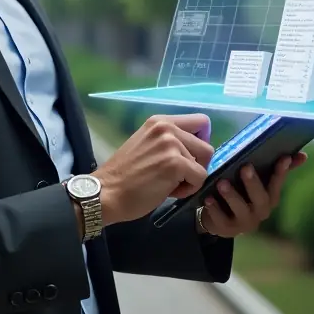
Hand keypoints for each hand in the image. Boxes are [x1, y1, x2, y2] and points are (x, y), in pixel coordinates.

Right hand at [95, 113, 213, 225]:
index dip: (200, 141)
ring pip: (204, 163)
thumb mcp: (146, 145)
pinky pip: (200, 178)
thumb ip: (169, 141)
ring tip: (169, 184)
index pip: (200, 122)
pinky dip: (189, 189)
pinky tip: (169, 191)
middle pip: (206, 145)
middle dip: (197, 164)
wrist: (107, 192)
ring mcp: (171, 144)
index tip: (188, 157)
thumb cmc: (125, 175)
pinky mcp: (175, 163)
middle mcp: (167, 127)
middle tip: (176, 176)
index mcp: (160, 121)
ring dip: (191, 178)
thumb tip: (195, 151)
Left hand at [197, 152, 306, 238]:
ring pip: (241, 210)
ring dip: (232, 196)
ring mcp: (244, 222)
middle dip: (253, 183)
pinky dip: (215, 210)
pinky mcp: (227, 229)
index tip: (283, 158)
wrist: (220, 217)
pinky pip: (221, 221)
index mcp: (269, 197)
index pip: (277, 184)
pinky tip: (208, 199)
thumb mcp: (257, 179)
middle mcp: (260, 211)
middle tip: (245, 168)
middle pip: (260, 199)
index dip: (281, 172)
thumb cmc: (241, 192)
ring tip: (222, 183)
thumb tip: (303, 155)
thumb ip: (275, 168)